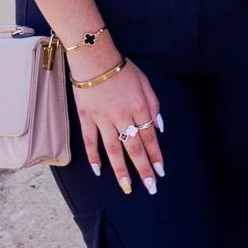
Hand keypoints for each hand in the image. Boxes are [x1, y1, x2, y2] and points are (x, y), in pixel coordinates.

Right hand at [73, 55, 163, 195]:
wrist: (95, 60)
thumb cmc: (123, 71)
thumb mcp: (146, 84)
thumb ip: (154, 105)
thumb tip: (159, 128)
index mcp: (140, 108)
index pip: (150, 138)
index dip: (156, 156)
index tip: (160, 173)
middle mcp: (122, 116)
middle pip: (134, 148)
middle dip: (143, 169)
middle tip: (150, 188)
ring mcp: (102, 119)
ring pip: (113, 150)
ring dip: (121, 171)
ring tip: (127, 187)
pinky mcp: (86, 119)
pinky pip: (90, 142)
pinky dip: (94, 158)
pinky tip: (99, 171)